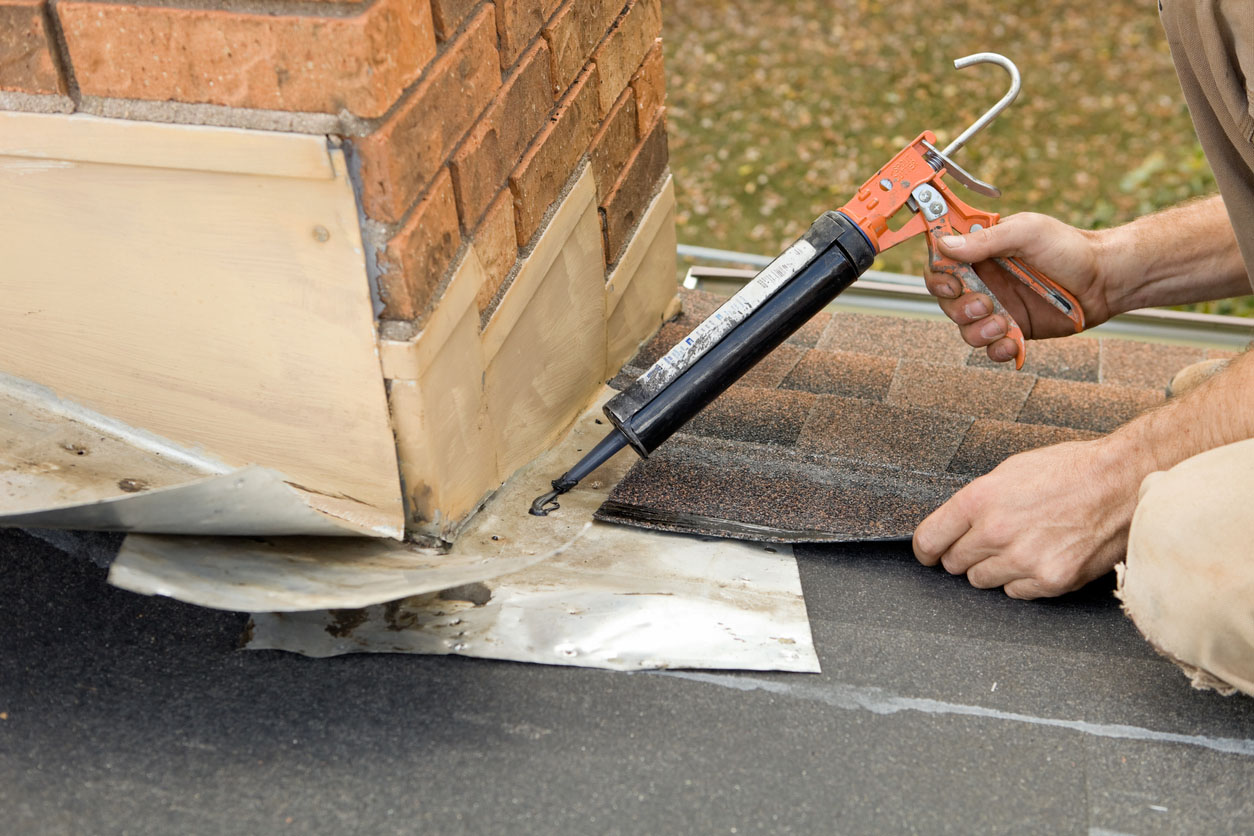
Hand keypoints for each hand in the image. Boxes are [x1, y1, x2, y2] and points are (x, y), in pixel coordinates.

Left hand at [912, 437, 1140, 598]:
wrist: (1123, 483)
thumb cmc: (1070, 470)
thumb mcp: (1010, 471)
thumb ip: (977, 501)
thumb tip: (954, 524)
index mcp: (979, 499)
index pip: (929, 540)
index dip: (926, 549)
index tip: (930, 553)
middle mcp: (996, 532)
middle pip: (954, 564)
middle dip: (964, 554)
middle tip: (987, 542)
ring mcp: (1023, 560)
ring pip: (982, 581)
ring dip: (994, 568)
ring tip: (1021, 545)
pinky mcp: (1051, 580)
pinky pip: (1016, 592)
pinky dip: (1023, 580)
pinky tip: (1042, 556)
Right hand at [924, 213, 1114, 363]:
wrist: (1106, 280)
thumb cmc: (1070, 247)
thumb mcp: (1027, 232)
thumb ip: (985, 240)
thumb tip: (944, 245)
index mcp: (981, 253)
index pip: (940, 264)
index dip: (938, 277)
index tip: (953, 282)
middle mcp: (985, 281)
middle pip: (947, 301)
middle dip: (960, 308)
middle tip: (985, 304)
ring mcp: (998, 308)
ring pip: (964, 329)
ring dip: (978, 331)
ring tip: (1003, 324)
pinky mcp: (1014, 331)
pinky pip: (991, 349)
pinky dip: (997, 350)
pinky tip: (1013, 343)